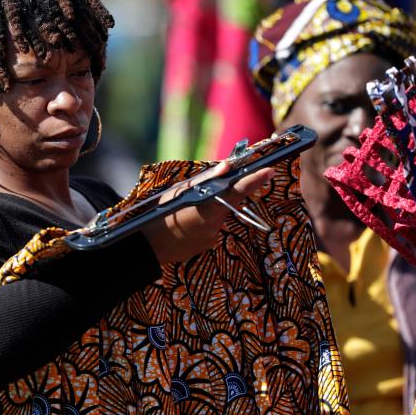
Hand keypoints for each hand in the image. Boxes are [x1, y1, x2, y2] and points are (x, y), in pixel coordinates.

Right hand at [142, 162, 273, 264]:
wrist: (146, 248)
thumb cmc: (160, 213)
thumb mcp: (178, 191)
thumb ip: (206, 180)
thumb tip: (227, 167)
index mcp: (208, 206)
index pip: (238, 190)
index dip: (255, 180)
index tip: (269, 171)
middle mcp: (214, 224)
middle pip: (229, 203)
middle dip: (223, 193)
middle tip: (202, 192)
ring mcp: (211, 237)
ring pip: (218, 216)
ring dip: (209, 209)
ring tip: (184, 211)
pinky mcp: (206, 246)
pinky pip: (210, 229)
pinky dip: (202, 223)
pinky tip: (184, 223)